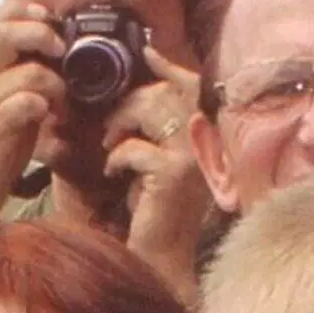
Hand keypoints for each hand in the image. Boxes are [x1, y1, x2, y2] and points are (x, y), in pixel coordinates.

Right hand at [0, 2, 65, 218]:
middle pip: (4, 33)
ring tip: (60, 101)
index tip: (47, 17)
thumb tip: (54, 43)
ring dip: (55, 83)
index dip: (22, 10)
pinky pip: (26, 103)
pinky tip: (48, 117)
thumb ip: (20, 68)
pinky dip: (44, 106)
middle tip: (61, 51)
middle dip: (41, 34)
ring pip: (27, 72)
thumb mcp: (5, 95)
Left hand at [102, 48, 211, 301]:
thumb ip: (151, 130)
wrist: (158, 260)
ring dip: (121, 124)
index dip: (168, 66)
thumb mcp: (152, 164)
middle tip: (110, 129)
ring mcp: (191, 157)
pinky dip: (117, 158)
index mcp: (202, 137)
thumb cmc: (151, 214)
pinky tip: (113, 175)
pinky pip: (135, 146)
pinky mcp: (172, 174)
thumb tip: (137, 88)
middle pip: (165, 91)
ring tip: (109, 147)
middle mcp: (204, 143)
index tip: (146, 52)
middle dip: (130, 102)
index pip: (191, 85)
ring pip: (152, 109)